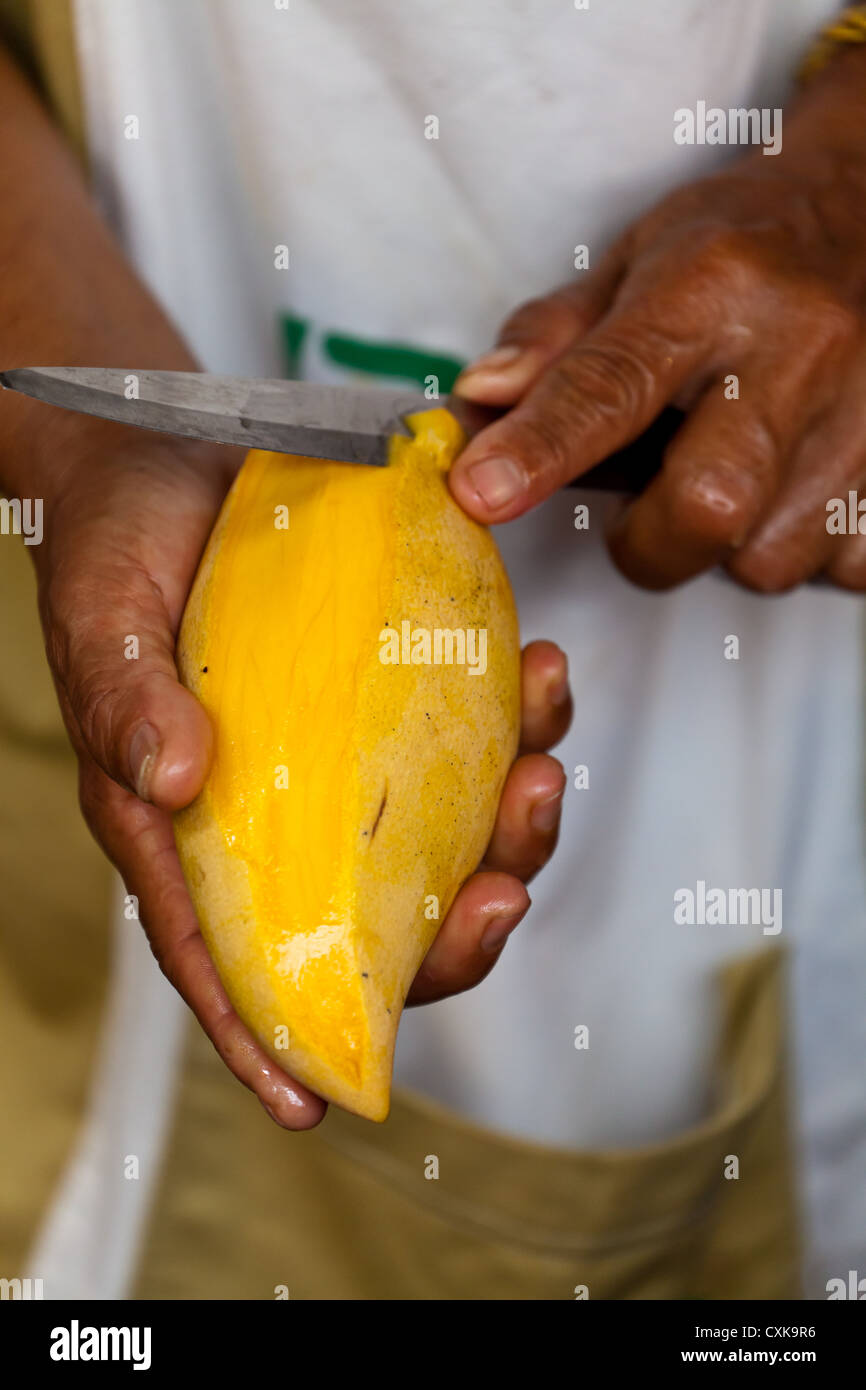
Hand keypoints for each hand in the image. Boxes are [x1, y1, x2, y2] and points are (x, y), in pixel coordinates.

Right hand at [33, 429, 569, 1128]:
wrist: (170, 454)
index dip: (265, 1036)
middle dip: (450, 935)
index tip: (318, 1101)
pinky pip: (471, 738)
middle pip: (367, 920)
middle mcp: (276, 809)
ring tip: (541, 763)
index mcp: (184, 824)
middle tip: (504, 894)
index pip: (224, 953)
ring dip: (510, 827)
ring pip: (441, 839)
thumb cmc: (117, 545)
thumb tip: (173, 783)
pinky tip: (539, 670)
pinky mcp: (396, 692)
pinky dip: (519, 721)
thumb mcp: (105, 618)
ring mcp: (344, 756)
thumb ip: (125, 702)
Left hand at [449, 51, 865, 590]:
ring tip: (738, 475)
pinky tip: (800, 487)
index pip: (612, 383)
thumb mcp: (640, 258)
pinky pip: (842, 568)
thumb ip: (554, 340)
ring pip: (772, 555)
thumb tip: (481, 406)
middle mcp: (801, 343)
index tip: (481, 494)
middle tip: (647, 517)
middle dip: (652, 544)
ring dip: (732, 545)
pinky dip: (805, 549)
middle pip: (709, 504)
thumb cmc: (749, 244)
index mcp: (714, 285)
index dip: (541, 449)